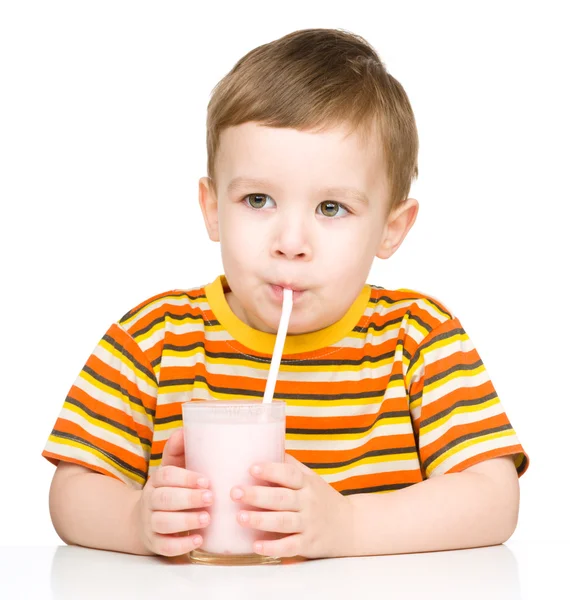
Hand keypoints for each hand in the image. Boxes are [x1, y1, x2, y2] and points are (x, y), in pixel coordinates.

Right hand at [134, 429, 212, 556]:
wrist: (145, 518)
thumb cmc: (171, 488)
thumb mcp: (173, 467)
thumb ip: (179, 449)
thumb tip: (186, 428)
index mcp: (157, 479)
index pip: (166, 475)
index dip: (185, 477)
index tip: (206, 480)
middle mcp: (151, 500)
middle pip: (165, 499)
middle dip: (188, 499)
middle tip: (210, 498)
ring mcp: (150, 522)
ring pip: (163, 522)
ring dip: (186, 521)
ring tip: (207, 519)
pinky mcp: (154, 543)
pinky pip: (164, 546)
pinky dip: (181, 545)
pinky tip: (198, 540)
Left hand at [230, 453, 353, 557]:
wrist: (351, 526)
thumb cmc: (322, 498)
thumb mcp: (311, 478)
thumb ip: (291, 466)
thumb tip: (266, 445)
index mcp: (307, 484)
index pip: (290, 474)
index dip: (271, 470)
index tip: (251, 467)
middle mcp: (308, 503)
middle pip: (282, 498)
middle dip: (257, 495)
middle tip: (234, 492)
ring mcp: (309, 524)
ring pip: (283, 522)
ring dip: (260, 520)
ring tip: (239, 517)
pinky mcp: (308, 544)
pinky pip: (290, 546)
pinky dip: (273, 547)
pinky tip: (255, 545)